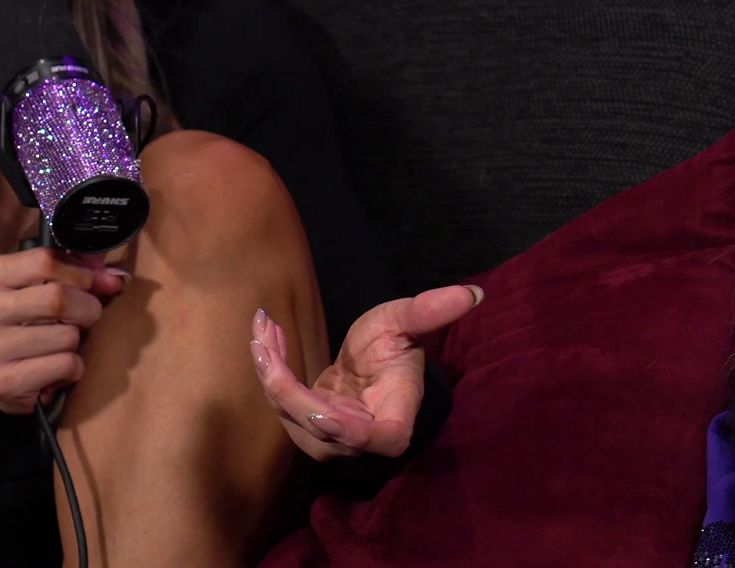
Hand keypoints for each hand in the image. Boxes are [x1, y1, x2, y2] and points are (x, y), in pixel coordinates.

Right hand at [0, 247, 125, 415]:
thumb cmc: (24, 321)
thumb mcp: (39, 287)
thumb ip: (75, 273)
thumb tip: (115, 278)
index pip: (44, 261)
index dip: (79, 273)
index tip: (91, 283)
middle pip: (58, 298)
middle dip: (86, 308)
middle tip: (84, 316)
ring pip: (67, 336)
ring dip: (75, 341)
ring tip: (58, 344)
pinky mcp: (3, 381)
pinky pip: (66, 365)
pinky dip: (72, 367)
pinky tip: (53, 367)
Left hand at [251, 284, 482, 459]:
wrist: (375, 359)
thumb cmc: (396, 342)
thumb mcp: (406, 321)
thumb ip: (430, 312)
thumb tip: (471, 294)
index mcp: (393, 418)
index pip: (373, 439)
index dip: (346, 432)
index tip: (319, 409)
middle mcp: (360, 437)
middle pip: (316, 428)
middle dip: (285, 387)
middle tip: (264, 343)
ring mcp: (331, 436)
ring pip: (290, 416)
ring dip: (270, 372)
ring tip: (263, 328)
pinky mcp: (307, 425)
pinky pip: (281, 402)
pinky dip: (269, 368)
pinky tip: (266, 334)